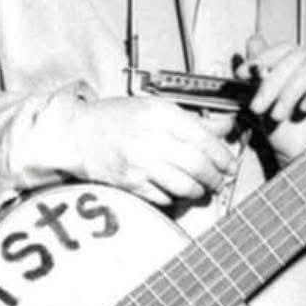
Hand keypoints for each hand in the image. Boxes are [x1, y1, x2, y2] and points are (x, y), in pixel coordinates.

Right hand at [63, 95, 237, 207]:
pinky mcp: (130, 184)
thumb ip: (192, 120)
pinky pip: (165, 198)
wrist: (76, 133)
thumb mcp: (155, 108)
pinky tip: (177, 192)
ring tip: (202, 188)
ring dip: (200, 190)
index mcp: (160, 114)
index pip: (205, 139)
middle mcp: (151, 138)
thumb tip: (226, 127)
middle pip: (199, 165)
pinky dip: (176, 197)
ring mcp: (139, 164)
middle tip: (220, 180)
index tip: (229, 163)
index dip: (223, 156)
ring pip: (185, 186)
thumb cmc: (116, 118)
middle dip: (216, 177)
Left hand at [239, 36, 305, 166]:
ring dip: (288, 90)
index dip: (264, 56)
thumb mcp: (269, 109)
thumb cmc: (298, 148)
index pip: (288, 49)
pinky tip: (304, 110)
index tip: (242, 74)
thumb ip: (261, 77)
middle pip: (298, 54)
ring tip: (278, 116)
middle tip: (258, 107)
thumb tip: (253, 40)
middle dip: (272, 80)